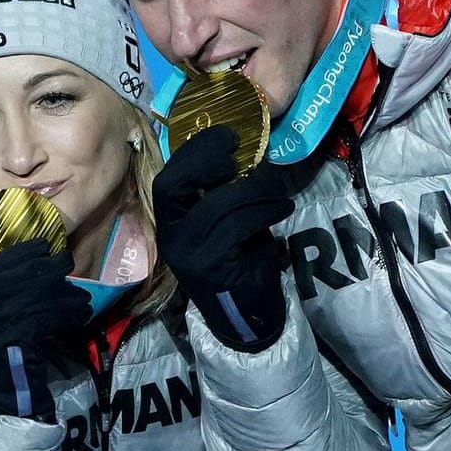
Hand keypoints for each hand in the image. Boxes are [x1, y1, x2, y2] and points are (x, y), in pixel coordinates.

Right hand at [0, 240, 91, 421]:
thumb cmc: (1, 360)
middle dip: (39, 268)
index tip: (41, 245)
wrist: (1, 402)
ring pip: (27, 301)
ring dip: (59, 294)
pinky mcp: (8, 346)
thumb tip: (34, 264)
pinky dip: (64, 315)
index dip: (14, 257)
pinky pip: (41, 321)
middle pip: (5, 283)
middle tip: (65, 261)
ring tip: (81, 295)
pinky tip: (79, 315)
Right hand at [154, 126, 294, 351]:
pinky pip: (237, 227)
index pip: (167, 179)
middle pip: (172, 186)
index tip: (226, 135)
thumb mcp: (227, 221)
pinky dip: (264, 212)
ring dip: (254, 189)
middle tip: (239, 155)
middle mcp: (170, 236)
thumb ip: (224, 193)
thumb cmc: (240, 261)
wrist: (248, 316)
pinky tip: (282, 208)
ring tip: (279, 189)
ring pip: (216, 205)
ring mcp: (186, 253)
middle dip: (205, 161)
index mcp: (170, 222)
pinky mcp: (210, 267)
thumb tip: (247, 152)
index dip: (194, 152)